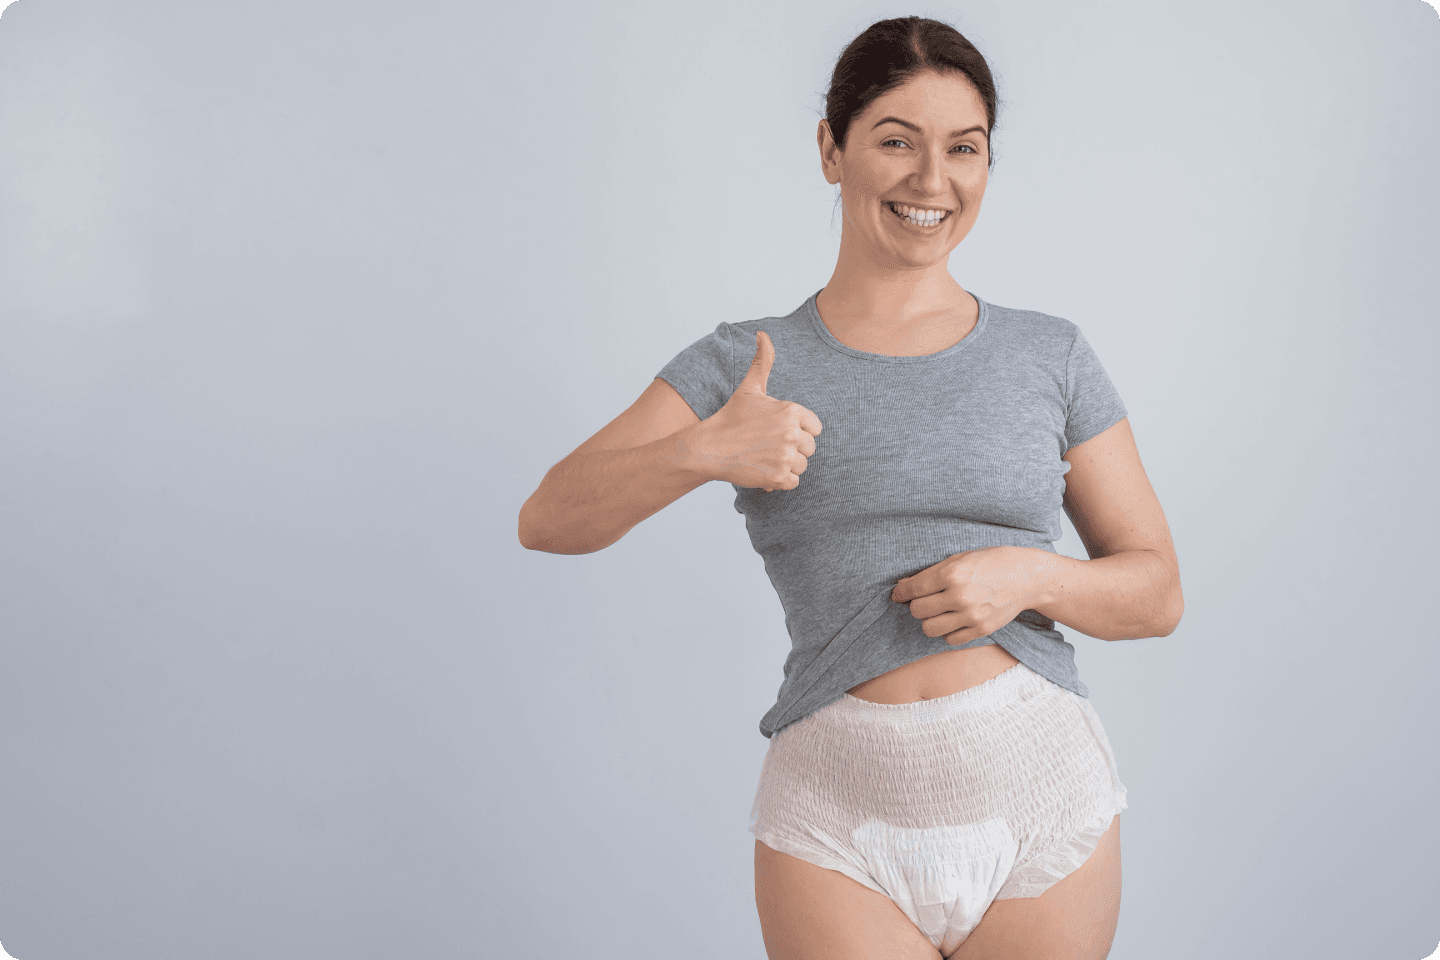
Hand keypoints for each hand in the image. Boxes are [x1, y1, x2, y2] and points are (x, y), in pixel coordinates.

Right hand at [693, 330, 822, 492]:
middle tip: (767, 445)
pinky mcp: (779, 477)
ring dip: (786, 465)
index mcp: (791, 410)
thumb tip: (763, 334)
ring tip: (764, 456)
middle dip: (792, 449)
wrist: (709, 448)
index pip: (815, 428)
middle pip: (810, 448)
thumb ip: (763, 361)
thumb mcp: (750, 387)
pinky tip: (764, 469)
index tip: (777, 431)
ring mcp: (786, 456)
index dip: (798, 430)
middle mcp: (792, 433)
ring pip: (802, 465)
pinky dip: (780, 480)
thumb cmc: (731, 417)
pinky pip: (794, 482)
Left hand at [889, 546, 1054, 645]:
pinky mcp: (980, 630)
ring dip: (929, 620)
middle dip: (917, 605)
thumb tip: (902, 585)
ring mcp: (971, 616)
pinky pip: (949, 639)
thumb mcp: (960, 558)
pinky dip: (947, 631)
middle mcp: (959, 596)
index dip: (900, 592)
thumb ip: (931, 573)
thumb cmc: (992, 562)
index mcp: (952, 573)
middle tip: (925, 600)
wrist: (1027, 577)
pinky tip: (954, 619)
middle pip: (917, 611)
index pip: (913, 589)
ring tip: (938, 611)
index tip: (898, 594)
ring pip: (929, 629)